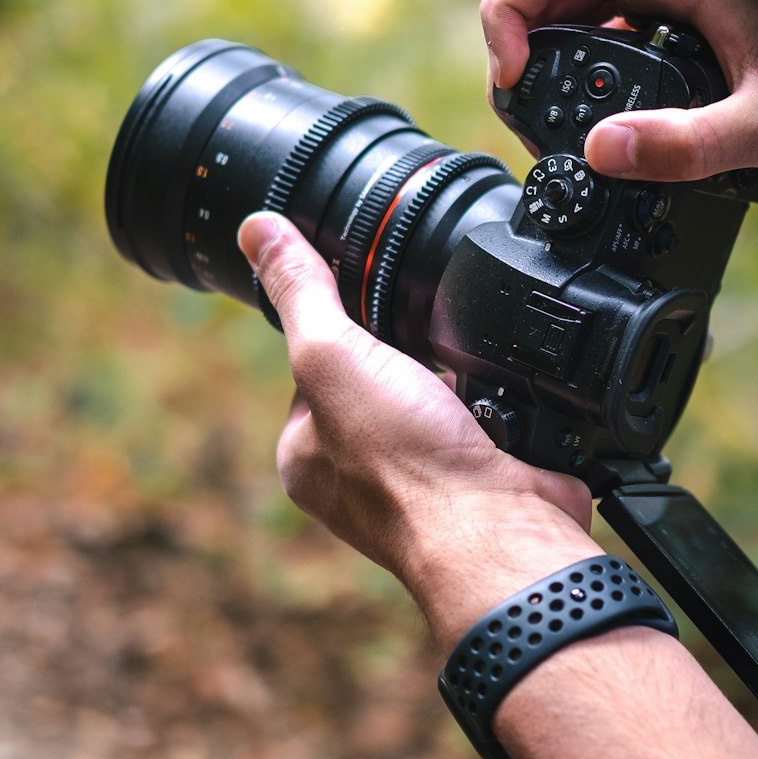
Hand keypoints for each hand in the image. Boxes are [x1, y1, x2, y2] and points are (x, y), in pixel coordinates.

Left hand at [237, 211, 594, 611]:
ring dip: (454, 376)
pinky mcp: (477, 480)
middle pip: (378, 377)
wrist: (500, 531)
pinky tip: (500, 395)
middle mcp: (356, 476)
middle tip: (424, 344)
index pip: (313, 363)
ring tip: (462, 371)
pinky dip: (495, 402)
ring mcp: (422, 482)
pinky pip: (483, 420)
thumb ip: (301, 290)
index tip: (368, 306)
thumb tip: (257, 226)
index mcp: (305, 454)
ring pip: (434, 398)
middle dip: (407, 353)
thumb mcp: (333, 356)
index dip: (342, 325)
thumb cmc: (407, 464)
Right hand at [481, 0, 757, 181]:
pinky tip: (596, 111)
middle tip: (525, 113)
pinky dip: (585, 61)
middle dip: (522, 41)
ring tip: (551, 119)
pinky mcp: (680, 4)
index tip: (513, 75)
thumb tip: (600, 152)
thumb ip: (688, 145)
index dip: (508, 7)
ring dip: (550, 52)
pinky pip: (608, 18)